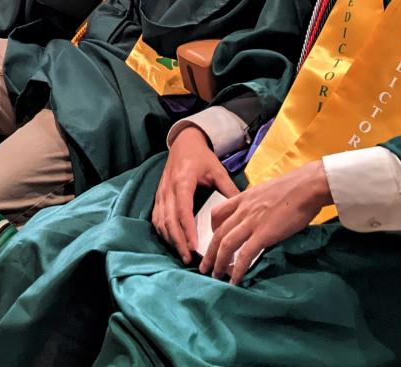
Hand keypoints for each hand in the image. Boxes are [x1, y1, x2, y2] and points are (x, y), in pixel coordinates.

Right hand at [152, 126, 239, 263]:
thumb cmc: (201, 157)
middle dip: (178, 241)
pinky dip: (163, 232)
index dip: (187, 229)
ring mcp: (161, 193)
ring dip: (170, 239)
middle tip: (189, 258)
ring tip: (182, 254)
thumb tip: (243, 209)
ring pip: (160, 221)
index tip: (194, 246)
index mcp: (183, 181)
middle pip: (169, 219)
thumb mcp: (217, 170)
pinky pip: (156, 218)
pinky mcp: (158, 196)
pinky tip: (173, 242)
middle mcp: (168, 188)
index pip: (182, 209)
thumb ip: (229, 189)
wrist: (184, 143)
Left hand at [200, 161, 331, 283]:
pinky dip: (237, 270)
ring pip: (225, 245)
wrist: (308, 186)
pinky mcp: (263, 234)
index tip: (214, 240)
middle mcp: (243, 210)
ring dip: (218, 263)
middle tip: (204, 267)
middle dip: (209, 253)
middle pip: (218, 233)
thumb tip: (263, 214)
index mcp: (244, 198)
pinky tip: (235, 281)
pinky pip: (245, 255)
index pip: (218, 212)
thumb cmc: (296, 186)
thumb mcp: (268, 191)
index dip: (212, 229)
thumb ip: (260, 203)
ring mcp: (251, 222)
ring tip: (215, 277)